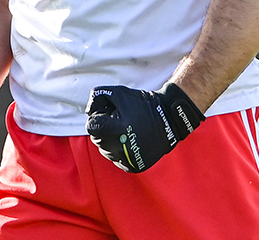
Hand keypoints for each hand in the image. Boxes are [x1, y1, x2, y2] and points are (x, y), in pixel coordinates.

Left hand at [85, 83, 204, 172]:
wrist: (170, 119)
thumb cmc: (143, 105)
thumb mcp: (120, 93)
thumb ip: (99, 96)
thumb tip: (88, 110)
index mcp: (112, 130)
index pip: (91, 126)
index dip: (100, 118)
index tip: (112, 115)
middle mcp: (117, 147)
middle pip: (98, 139)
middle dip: (105, 129)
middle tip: (122, 121)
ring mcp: (125, 159)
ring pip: (106, 150)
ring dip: (112, 141)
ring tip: (128, 131)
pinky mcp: (132, 166)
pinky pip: (118, 159)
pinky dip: (122, 151)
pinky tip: (132, 141)